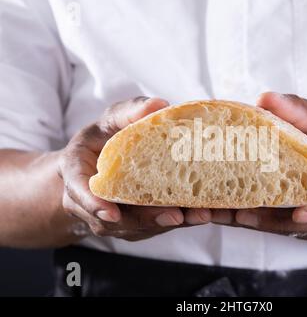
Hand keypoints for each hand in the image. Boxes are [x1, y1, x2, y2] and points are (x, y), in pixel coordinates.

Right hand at [58, 97, 210, 240]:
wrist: (97, 167)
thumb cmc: (103, 139)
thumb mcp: (110, 121)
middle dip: (148, 219)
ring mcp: (113, 219)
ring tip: (198, 215)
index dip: (93, 203)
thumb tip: (159, 104)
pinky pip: (154, 226)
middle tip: (175, 215)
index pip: (78, 190)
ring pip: (139, 227)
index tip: (112, 213)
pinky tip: (203, 214)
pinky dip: (179, 221)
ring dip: (169, 223)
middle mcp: (91, 203)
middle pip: (116, 219)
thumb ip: (129, 112)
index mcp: (77, 173)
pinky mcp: (135, 225)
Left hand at [211, 92, 306, 242]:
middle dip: (280, 221)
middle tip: (244, 216)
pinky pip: (296, 232)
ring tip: (232, 217)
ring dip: (266, 226)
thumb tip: (265, 100)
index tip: (301, 214)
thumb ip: (297, 109)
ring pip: (304, 230)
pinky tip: (235, 218)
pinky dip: (265, 225)